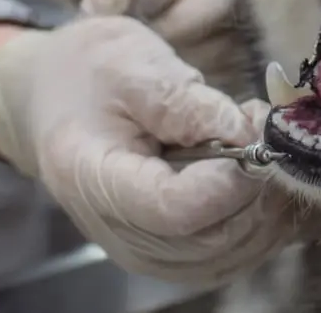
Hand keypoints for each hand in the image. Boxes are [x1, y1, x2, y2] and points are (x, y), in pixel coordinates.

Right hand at [0, 15, 293, 282]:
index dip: (228, 178)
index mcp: (95, 181)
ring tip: (257, 146)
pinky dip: (263, 221)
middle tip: (261, 127)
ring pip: (231, 254)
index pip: (175, 210)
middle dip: (255, 186)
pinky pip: (233, 255)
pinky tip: (261, 175)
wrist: (55, 98)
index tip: (251, 130)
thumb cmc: (90, 74)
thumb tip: (247, 133)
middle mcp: (119, 234)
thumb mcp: (131, 65)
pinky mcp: (171, 252)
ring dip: (265, 204)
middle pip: (210, 239)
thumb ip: (186, 102)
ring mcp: (146, 251)